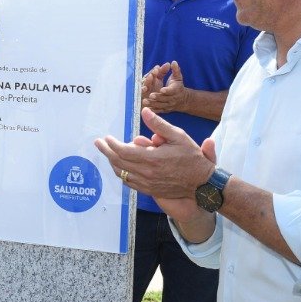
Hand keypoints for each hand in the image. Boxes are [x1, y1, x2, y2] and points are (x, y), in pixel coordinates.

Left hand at [95, 108, 212, 206]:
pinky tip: (120, 166)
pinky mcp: (150, 190)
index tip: (106, 138)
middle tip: (98, 144)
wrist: (202, 183)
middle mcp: (147, 173)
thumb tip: (144, 111)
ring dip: (112, 163)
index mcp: (152, 158)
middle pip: (118, 163)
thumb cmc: (192, 158)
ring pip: (122, 174)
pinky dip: (122, 173)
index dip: (112, 145)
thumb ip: (159, 125)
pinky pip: (129, 182)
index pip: (123, 152)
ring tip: (108, 153)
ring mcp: (147, 184)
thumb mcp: (178, 136)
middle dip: (106, 152)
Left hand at [142, 61, 187, 114]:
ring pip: (160, 105)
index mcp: (175, 90)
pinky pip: (158, 110)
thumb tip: (173, 62)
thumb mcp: (178, 77)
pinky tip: (145, 109)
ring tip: (144, 101)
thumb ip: (176, 70)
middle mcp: (172, 99)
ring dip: (152, 104)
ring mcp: (168, 105)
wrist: (183, 100)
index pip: (171, 90)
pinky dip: (152, 110)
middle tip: (150, 95)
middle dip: (157, 97)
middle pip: (164, 98)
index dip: (166, 90)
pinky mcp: (164, 109)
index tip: (161, 89)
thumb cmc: (178, 86)